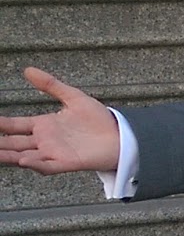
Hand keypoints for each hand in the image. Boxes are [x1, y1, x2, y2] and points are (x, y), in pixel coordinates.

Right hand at [0, 67, 120, 172]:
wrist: (120, 135)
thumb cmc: (98, 119)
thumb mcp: (72, 97)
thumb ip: (51, 84)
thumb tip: (27, 70)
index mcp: (44, 126)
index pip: (15, 126)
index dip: (1, 124)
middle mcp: (45, 141)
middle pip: (14, 143)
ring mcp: (54, 153)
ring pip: (25, 156)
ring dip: (9, 156)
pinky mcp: (67, 163)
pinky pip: (47, 166)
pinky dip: (35, 164)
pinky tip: (24, 160)